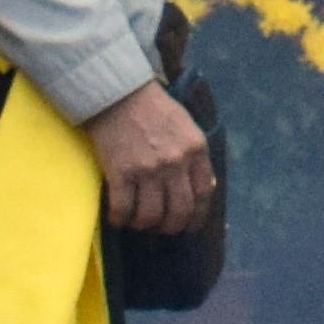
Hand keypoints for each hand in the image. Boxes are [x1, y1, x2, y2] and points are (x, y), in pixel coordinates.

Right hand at [88, 77, 218, 235]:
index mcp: (196, 150)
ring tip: (139, 222)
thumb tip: (203, 187)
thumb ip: (196, 156)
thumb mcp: (187, 127)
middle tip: (162, 229)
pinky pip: (123, 209)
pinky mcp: (121, 173)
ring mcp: (148, 170)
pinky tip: (118, 218)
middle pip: (180, 211)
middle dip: (172, 227)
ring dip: (145, 225)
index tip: (190, 226)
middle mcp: (175, 163)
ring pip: (151, 215)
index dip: (198, 216)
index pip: (205, 193)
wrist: (118, 94)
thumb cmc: (154, 108)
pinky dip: (120, 219)